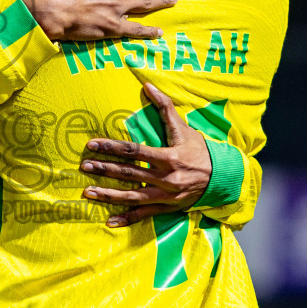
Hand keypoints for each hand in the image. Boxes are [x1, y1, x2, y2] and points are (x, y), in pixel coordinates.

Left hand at [80, 82, 212, 227]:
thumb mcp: (183, 128)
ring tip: (88, 192)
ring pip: (132, 196)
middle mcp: (166, 178)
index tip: (92, 145)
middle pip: (129, 174)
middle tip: (83, 166)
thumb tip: (148, 85)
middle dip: (104, 169)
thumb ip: (165, 107)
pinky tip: (110, 222)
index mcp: (168, 157)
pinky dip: (127, 219)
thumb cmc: (200, 150)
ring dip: (109, 195)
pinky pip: (145, 215)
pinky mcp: (167, 208)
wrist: (223, 177)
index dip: (111, 147)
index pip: (133, 151)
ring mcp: (166, 196)